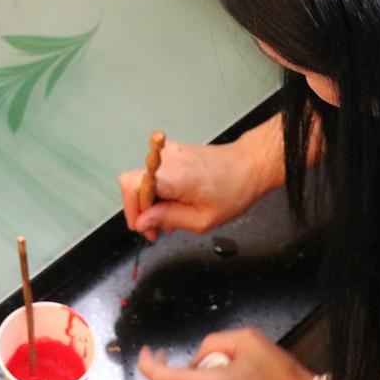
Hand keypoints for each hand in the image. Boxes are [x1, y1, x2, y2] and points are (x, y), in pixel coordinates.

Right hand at [118, 116, 284, 240]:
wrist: (248, 165)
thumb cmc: (234, 190)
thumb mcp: (202, 219)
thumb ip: (168, 218)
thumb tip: (143, 221)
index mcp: (174, 176)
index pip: (131, 186)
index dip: (133, 210)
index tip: (144, 226)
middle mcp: (167, 159)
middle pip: (134, 184)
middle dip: (142, 210)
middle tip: (157, 228)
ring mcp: (168, 152)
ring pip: (143, 179)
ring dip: (152, 201)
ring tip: (171, 215)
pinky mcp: (171, 152)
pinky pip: (154, 173)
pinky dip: (159, 189)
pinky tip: (174, 201)